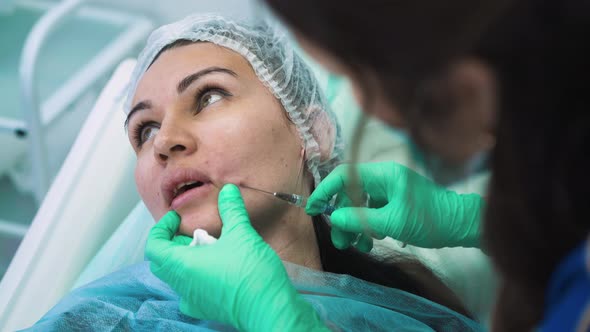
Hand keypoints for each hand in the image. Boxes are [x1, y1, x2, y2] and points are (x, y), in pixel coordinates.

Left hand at [145, 184, 328, 330]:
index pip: (154, 245)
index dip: (161, 228)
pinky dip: (194, 279)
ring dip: (184, 260)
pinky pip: (189, 293)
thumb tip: (228, 190)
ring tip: (208, 249)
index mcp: (182, 265)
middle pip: (162, 262)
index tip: (176, 219)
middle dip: (173, 243)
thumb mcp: (242, 233)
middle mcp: (182, 285)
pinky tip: (213, 272)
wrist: (269, 308)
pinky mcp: (206, 309)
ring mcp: (193, 300)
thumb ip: (231, 209)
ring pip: (176, 277)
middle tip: (193, 233)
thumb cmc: (251, 272)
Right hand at [307, 162, 482, 248]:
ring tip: (358, 246)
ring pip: (359, 206)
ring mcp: (389, 191)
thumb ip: (361, 219)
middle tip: (341, 241)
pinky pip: (371, 212)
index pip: (345, 175)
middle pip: (350, 194)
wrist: (461, 226)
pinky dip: (367, 227)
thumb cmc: (430, 220)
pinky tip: (372, 241)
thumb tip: (334, 217)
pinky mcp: (394, 203)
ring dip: (354, 226)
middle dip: (342, 218)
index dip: (326, 190)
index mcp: (383, 175)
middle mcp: (383, 179)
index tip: (313, 209)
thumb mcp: (392, 222)